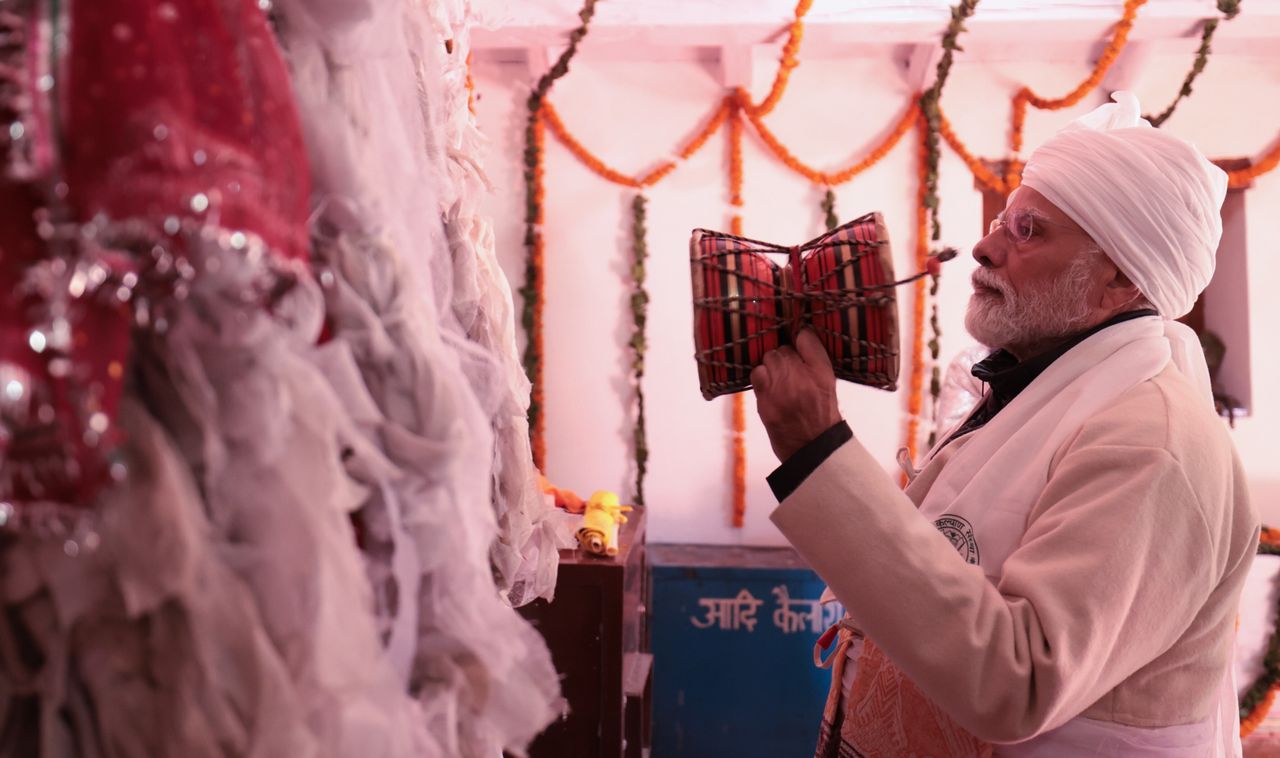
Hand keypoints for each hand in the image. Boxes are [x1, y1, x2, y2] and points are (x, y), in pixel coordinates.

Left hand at [751, 329, 841, 461]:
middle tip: (788, 370)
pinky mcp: (766, 402)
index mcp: (822, 373)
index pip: (806, 338)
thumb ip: (815, 361)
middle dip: (783, 357)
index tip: (797, 342)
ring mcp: (782, 389)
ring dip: (770, 367)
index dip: (799, 337)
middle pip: (782, 349)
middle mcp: (803, 377)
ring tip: (778, 380)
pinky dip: (761, 379)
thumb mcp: (828, 385)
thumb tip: (800, 335)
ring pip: (768, 359)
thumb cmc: (821, 415)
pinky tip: (769, 388)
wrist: (812, 448)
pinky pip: (757, 375)